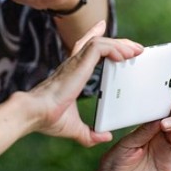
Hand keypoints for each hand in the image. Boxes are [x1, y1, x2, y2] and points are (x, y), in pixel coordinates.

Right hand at [29, 21, 143, 146]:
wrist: (34, 114)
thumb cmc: (47, 119)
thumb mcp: (74, 128)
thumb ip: (90, 134)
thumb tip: (104, 137)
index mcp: (71, 75)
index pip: (85, 51)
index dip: (98, 42)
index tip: (106, 33)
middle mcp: (73, 65)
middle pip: (97, 43)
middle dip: (118, 43)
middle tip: (135, 47)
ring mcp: (75, 62)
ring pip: (100, 42)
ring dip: (120, 44)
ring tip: (136, 51)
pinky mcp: (79, 64)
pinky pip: (99, 47)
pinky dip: (114, 48)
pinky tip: (125, 56)